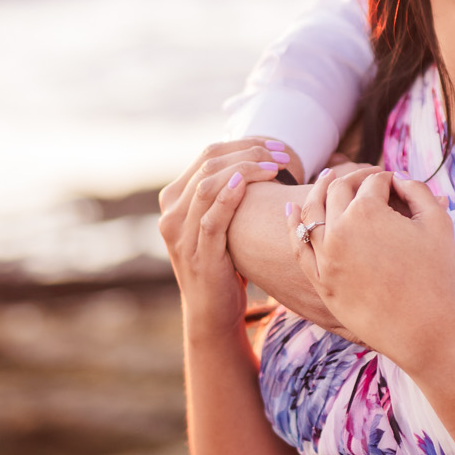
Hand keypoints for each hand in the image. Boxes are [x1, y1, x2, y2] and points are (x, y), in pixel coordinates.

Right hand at [159, 143, 281, 335]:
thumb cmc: (223, 261)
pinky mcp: (197, 255)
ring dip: (246, 170)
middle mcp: (171, 213)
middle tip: (283, 155)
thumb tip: (253, 158)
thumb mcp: (216, 221)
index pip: (207, 155)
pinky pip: (211, 220)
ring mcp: (180, 235)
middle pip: (208, 164)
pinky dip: (229, 197)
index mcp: (174, 198)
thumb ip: (222, 192)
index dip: (244, 144)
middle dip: (249, 153)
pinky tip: (248, 183)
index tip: (276, 147)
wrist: (211, 310)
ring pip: (208, 186)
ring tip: (276, 167)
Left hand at [291, 169, 454, 372]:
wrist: (422, 331)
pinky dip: (292, 224)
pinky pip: (298, 246)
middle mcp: (339, 230)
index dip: (388, 179)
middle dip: (354, 178)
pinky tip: (291, 209)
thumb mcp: (439, 224)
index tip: (397, 184)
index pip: (374, 182)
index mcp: (368, 212)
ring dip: (318, 190)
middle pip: (340, 190)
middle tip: (368, 177)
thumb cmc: (435, 277)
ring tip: (327, 179)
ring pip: (311, 212)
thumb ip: (419, 191)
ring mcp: (324, 257)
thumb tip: (399, 179)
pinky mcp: (319, 280)